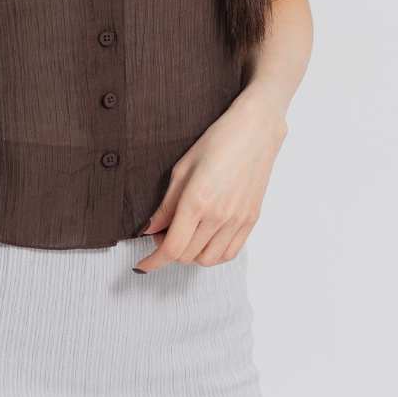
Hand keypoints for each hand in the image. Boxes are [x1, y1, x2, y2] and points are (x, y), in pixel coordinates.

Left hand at [132, 97, 287, 271]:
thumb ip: (166, 205)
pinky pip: (229, 254)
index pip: (172, 248)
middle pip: (186, 256)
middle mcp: (219, 216)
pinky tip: (205, 238)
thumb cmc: (217, 141)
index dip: (153, 261)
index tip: (142, 265)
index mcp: (197, 201)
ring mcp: (238, 221)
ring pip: (207, 260)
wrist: (255, 131)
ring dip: (190, 254)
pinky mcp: (251, 221)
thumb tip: (149, 229)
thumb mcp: (182, 168)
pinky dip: (212, 254)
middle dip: (168, 250)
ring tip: (185, 233)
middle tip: (163, 231)